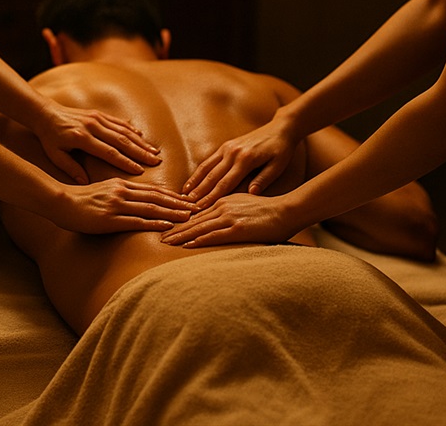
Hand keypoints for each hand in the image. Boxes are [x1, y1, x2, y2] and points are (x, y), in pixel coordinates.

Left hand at [34, 100, 160, 183]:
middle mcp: (92, 126)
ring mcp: (97, 118)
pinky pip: (118, 122)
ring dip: (140, 141)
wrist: (45, 113)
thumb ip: (71, 169)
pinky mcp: (99, 113)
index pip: (109, 152)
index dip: (126, 162)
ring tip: (154, 152)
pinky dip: (131, 130)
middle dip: (140, 152)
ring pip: (123, 131)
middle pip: (122, 141)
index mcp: (82, 138)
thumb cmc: (49, 138)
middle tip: (156, 161)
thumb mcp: (56, 155)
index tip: (140, 171)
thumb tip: (86, 183)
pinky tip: (142, 138)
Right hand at [53, 177, 196, 233]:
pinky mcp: (109, 219)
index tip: (188, 200)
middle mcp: (122, 192)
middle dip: (179, 203)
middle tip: (197, 207)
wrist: (59, 201)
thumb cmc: (79, 199)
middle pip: (157, 197)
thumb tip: (135, 200)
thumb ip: (120, 193)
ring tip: (189, 216)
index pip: (153, 190)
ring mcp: (116, 205)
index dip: (172, 196)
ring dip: (172, 213)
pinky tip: (167, 226)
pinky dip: (153, 224)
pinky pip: (136, 221)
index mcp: (122, 185)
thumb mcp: (103, 190)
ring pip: (151, 208)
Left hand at [161, 193, 293, 246]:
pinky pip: (215, 235)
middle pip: (193, 220)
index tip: (167, 227)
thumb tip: (216, 219)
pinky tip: (188, 245)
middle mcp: (223, 206)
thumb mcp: (243, 204)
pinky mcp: (238, 228)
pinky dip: (200, 240)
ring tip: (167, 242)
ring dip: (181, 236)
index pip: (196, 213)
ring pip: (200, 227)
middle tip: (159, 236)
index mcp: (223, 201)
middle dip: (175, 229)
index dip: (180, 221)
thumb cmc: (267, 210)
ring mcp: (230, 217)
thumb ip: (228, 209)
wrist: (286, 211)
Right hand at [182, 118, 297, 207]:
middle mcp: (233, 152)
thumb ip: (264, 179)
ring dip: (195, 182)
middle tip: (188, 207)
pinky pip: (209, 160)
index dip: (213, 197)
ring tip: (184, 196)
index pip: (226, 183)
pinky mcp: (226, 145)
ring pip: (207, 167)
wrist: (280, 128)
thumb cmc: (282, 149)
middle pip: (213, 176)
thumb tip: (251, 194)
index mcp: (246, 159)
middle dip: (200, 192)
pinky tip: (192, 181)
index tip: (202, 209)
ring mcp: (228, 147)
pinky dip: (199, 171)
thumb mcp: (278, 166)